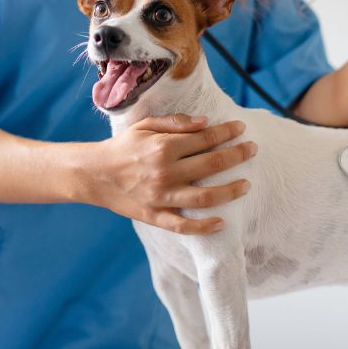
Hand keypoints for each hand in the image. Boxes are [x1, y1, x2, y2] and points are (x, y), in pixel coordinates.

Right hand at [85, 114, 255, 234]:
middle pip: (212, 165)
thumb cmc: (122, 146)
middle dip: (237, 155)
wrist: (94, 174)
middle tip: (252, 149)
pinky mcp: (155, 216)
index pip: (205, 139)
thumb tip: (206, 122)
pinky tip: (221, 222)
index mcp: (163, 147)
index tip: (241, 128)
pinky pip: (183, 226)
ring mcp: (161, 197)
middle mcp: (165, 172)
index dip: (227, 132)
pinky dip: (203, 226)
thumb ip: (176, 123)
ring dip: (230, 191)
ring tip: (246, 184)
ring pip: (205, 197)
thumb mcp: (145, 126)